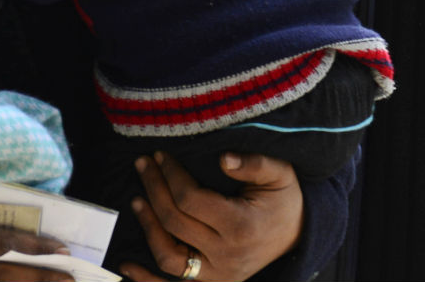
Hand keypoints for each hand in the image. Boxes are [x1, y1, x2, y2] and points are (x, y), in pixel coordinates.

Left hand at [121, 152, 302, 281]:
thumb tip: (223, 158)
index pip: (191, 200)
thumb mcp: (279, 174)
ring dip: (148, 227)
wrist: (298, 234)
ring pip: (168, 257)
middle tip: (143, 165)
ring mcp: (218, 275)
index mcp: (241, 226)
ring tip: (137, 200)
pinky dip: (146, 280)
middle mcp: (227, 255)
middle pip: (175, 223)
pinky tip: (126, 265)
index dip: (170, 175)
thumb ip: (254, 164)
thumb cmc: (284, 199)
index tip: (160, 155)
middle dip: (154, 189)